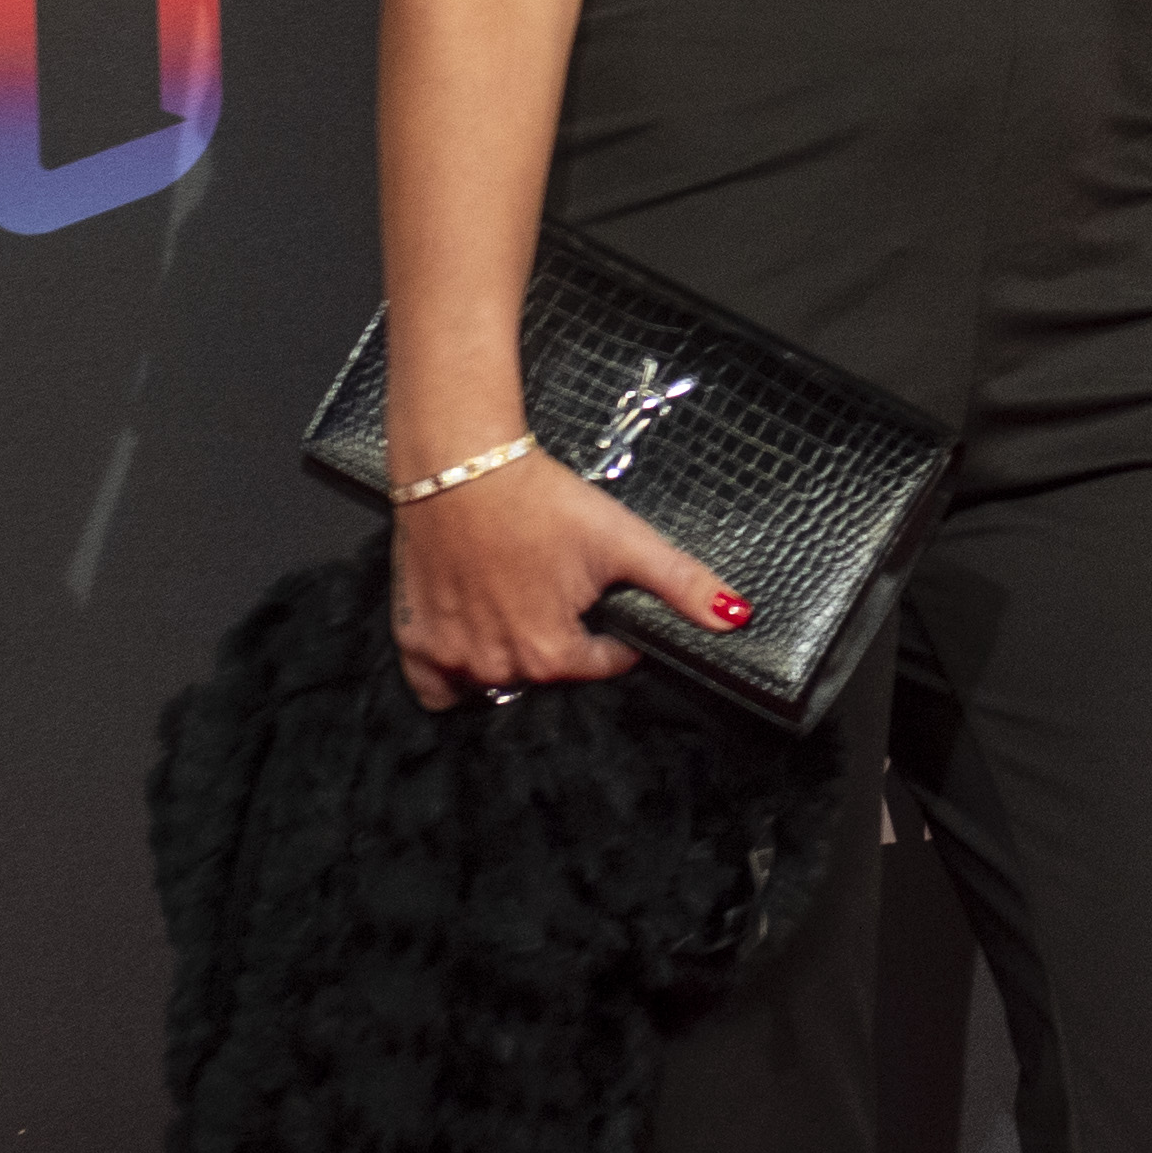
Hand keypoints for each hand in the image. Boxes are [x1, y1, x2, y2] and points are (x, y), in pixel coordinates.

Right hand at [386, 449, 746, 711]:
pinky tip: (473, 637)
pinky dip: (454, 675)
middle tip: (558, 593)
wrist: (460, 466)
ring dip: (511, 659)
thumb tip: (737, 617)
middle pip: (546, 674)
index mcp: (551, 653)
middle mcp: (499, 668)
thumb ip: (681, 584)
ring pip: (493, 684)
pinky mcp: (414, 640)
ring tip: (518, 607)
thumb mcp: (622, 539)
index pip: (601, 665)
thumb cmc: (541, 500)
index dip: (612, 634)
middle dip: (560, 642)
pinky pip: (437, 686)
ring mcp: (451, 658)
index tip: (603, 600)